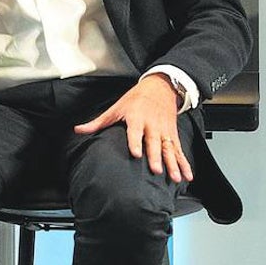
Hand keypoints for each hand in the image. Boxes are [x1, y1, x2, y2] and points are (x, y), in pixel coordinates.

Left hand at [73, 75, 192, 182]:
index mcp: (137, 117)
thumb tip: (78, 130)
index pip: (135, 132)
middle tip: (156, 170)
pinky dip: (184, 162)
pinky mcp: (173, 134)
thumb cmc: (135, 99)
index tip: (137, 154)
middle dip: (156, 157)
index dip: (136, 142)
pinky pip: (179, 150)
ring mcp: (164, 130)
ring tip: (175, 177)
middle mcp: (152, 125)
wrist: (160, 87)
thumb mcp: (116, 108)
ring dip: (173, 163)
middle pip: (154, 142)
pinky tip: (187, 175)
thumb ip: (98, 122)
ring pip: (169, 149)